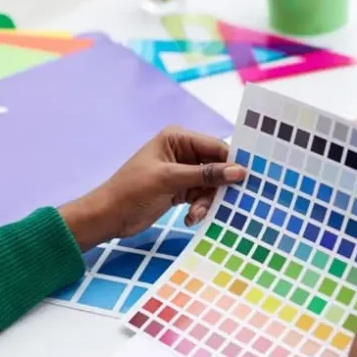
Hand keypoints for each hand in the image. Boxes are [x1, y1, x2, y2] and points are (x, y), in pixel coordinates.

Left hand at [58, 126, 245, 249]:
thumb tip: (239, 171)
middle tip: (220, 205)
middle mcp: (182, 152)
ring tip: (195, 216)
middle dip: (217, 188)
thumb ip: (205, 175)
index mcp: (177, 138)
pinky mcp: (180, 190)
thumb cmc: (132, 190)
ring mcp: (182, 172)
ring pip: (210, 186)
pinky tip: (190, 218)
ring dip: (206, 202)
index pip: (215, 147)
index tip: (247, 181)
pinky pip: (200, 197)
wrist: (109, 216)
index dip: (231, 163)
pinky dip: (199, 208)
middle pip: (216, 168)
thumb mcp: (170, 180)